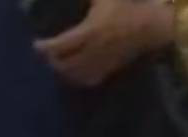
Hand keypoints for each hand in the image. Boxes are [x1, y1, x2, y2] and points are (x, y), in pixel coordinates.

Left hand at [34, 0, 168, 87]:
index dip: (46, 47)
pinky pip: (90, 79)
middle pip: (66, 64)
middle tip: (45, 54)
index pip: (61, 45)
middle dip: (53, 61)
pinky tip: (74, 73)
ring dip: (64, 72)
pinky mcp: (111, 68)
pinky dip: (79, 78)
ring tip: (57, 63)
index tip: (36, 44)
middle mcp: (94, 50)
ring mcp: (103, 62)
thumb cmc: (127, 5)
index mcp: (90, 30)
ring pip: (77, 74)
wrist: (151, 24)